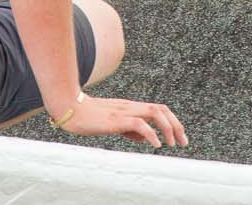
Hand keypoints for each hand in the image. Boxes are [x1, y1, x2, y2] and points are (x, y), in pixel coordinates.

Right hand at [53, 92, 188, 147]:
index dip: (173, 121)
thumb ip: (129, 128)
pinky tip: (155, 145)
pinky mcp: (116, 119)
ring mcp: (123, 112)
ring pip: (155, 113)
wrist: (68, 108)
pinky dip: (151, 134)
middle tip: (183, 143)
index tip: (179, 137)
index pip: (158, 109)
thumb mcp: (112, 123)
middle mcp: (130, 107)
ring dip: (168, 128)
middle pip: (162, 109)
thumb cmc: (86, 115)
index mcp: (129, 107)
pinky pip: (140, 124)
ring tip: (172, 144)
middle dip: (176, 126)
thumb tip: (144, 138)